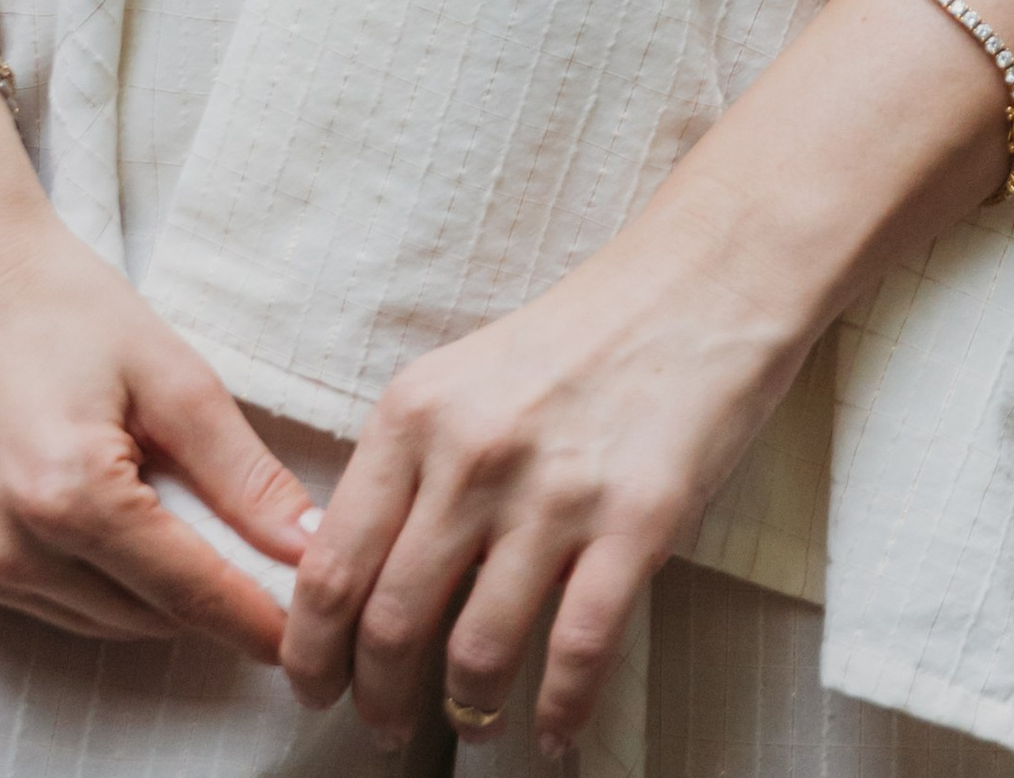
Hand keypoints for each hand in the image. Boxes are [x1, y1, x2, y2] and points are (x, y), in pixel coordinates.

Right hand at [0, 92, 315, 650]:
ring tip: (183, 527)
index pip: (186, 592)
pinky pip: (39, 604)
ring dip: (148, 595)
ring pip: (93, 621)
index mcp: (68, 496)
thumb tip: (308, 548)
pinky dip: (88, 581)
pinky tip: (107, 523)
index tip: (305, 638)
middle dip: (206, 598)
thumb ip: (242, 475)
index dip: (252, 618)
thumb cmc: (59, 303)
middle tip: (258, 563)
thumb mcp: (170, 373)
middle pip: (142, 617)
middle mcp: (5, 550)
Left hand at [281, 177, 813, 752]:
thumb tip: (355, 579)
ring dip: (464, 711)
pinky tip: (555, 731)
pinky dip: (560, 712)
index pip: (331, 564)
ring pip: (475, 652)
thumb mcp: (465, 380)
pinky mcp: (637, 521)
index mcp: (416, 413)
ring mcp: (556, 492)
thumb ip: (410, 467)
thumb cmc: (580, 337)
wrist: (702, 283)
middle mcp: (473, 454)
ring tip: (469, 722)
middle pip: (390, 623)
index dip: (312, 649)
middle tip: (381, 723)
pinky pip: (578, 652)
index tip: (315, 685)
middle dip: (377, 696)